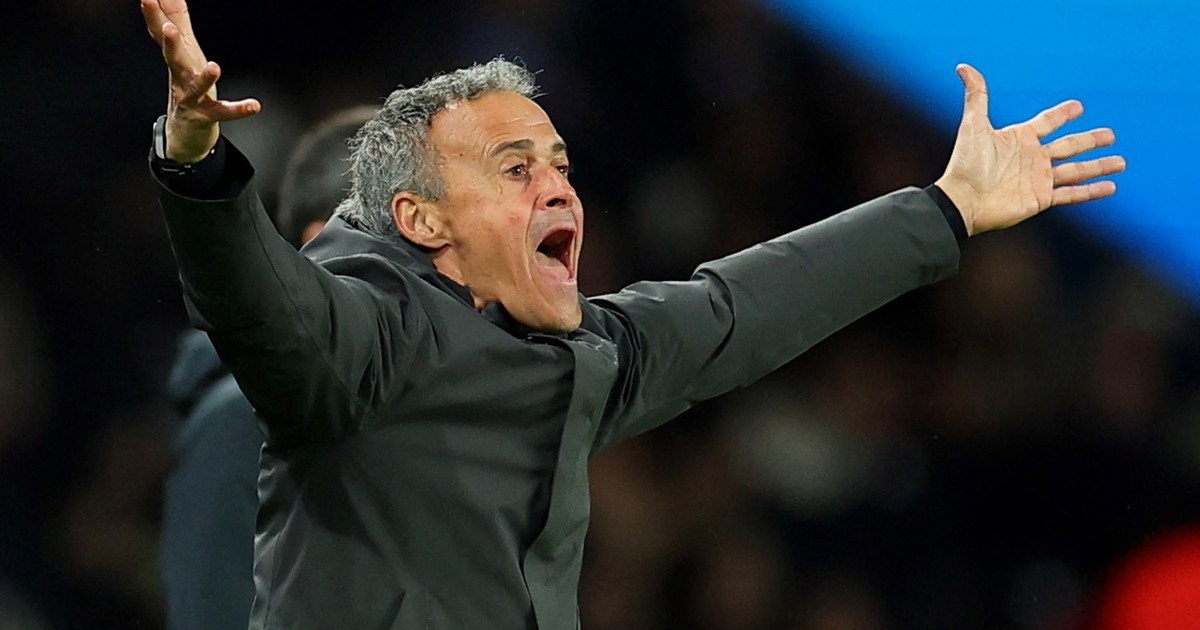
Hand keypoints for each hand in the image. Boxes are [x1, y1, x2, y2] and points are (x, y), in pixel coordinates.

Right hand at [140, 0, 259, 162]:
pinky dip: (239, 110)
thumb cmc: (186, 83)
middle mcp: (181, 77)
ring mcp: (192, 98)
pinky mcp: (208, 115)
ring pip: (196, 87)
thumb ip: (177, 20)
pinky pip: (224, 112)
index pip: (161, 34)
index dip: (153, 15)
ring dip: (205, 78)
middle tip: (167, 28)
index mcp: (177, 58)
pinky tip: (254, 105)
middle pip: (172, 58)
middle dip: (170, 43)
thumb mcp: (183, 50)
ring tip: (214, 67)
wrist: (184, 129)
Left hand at [934, 64, 1125, 235]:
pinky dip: (1091, 191)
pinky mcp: (1041, 198)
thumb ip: (976, 96)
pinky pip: (1072, 194)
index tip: (1079, 107)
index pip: (1048, 122)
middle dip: (1090, 140)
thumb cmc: (965, 164)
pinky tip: (1111, 187)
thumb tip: (962, 67)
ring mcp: (1038, 179)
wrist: (962, 200)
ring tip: (1121, 162)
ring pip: (1076, 170)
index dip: (1063, 114)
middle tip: (1111, 134)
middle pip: (1069, 145)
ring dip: (1099, 165)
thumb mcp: (974, 125)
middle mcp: (1032, 157)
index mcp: (1020, 138)